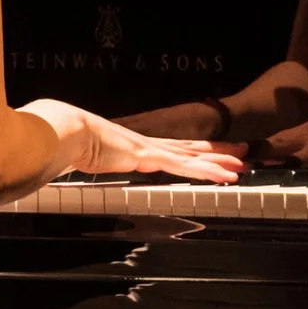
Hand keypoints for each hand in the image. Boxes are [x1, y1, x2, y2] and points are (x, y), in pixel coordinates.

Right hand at [23, 100, 246, 181]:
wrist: (65, 132)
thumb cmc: (71, 142)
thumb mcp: (88, 154)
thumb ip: (93, 158)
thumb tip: (84, 162)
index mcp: (136, 145)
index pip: (174, 148)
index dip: (196, 150)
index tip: (213, 151)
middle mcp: (148, 144)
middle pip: (191, 148)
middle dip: (218, 151)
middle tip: (242, 153)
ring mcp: (150, 149)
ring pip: (193, 157)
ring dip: (219, 162)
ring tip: (242, 166)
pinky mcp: (148, 157)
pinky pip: (183, 166)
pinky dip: (205, 171)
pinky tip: (221, 176)